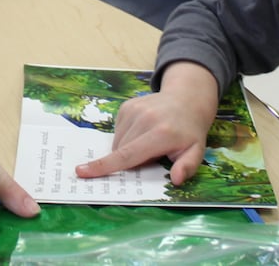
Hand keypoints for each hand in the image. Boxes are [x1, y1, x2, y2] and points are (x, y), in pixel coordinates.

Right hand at [75, 61, 218, 185]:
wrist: (186, 99)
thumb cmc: (189, 131)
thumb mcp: (196, 151)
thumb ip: (187, 166)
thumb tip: (176, 180)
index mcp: (161, 134)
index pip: (128, 155)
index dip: (105, 166)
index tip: (82, 172)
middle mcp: (145, 119)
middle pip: (120, 151)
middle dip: (127, 162)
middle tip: (150, 157)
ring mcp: (134, 109)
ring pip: (117, 142)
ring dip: (126, 150)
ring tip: (148, 143)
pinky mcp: (127, 106)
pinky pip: (117, 131)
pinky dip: (125, 138)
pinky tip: (141, 133)